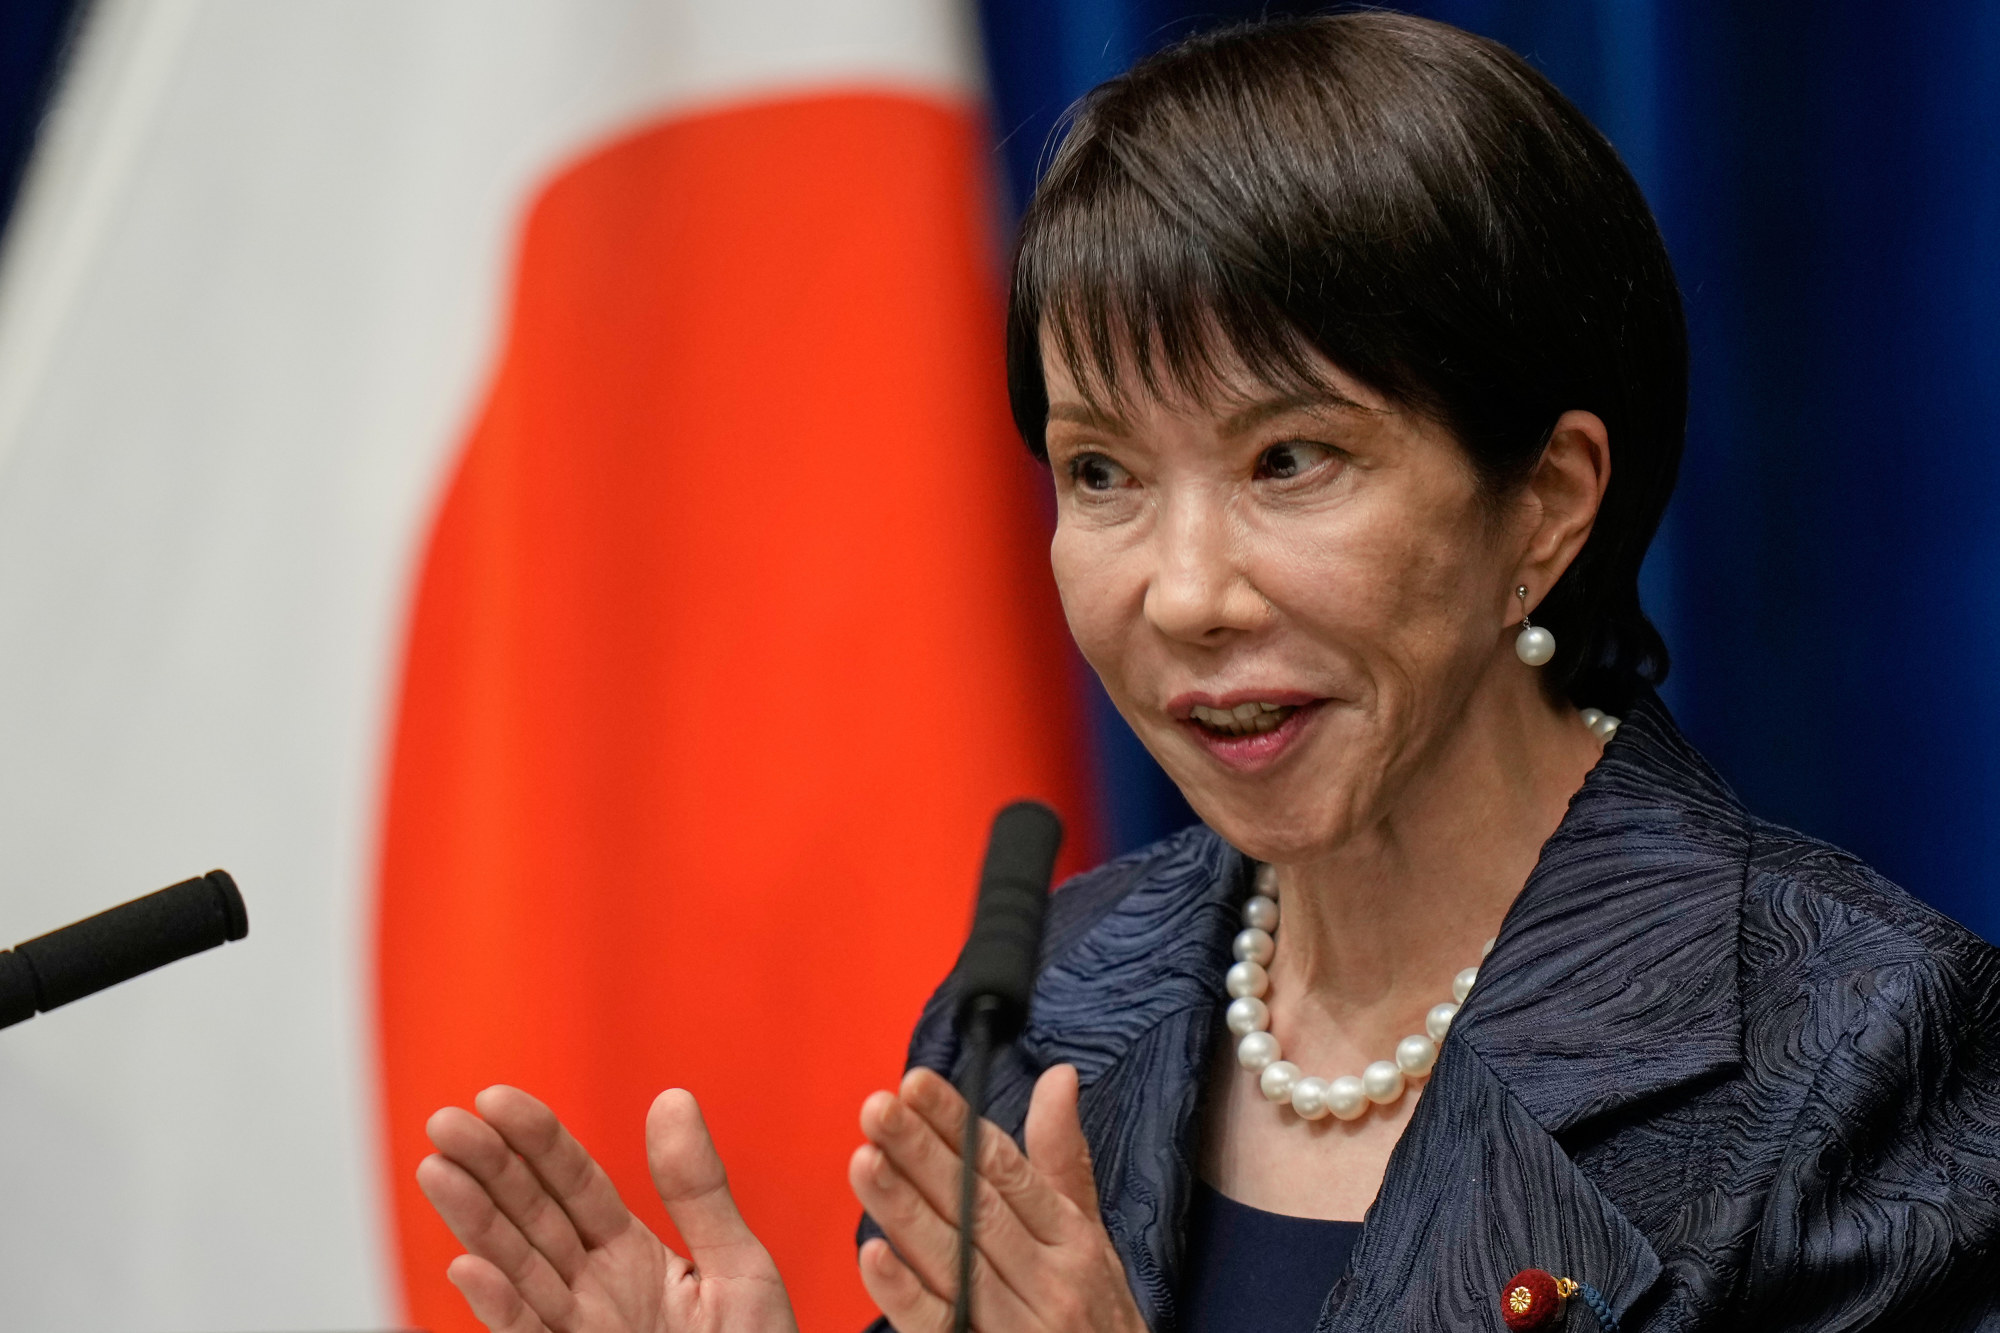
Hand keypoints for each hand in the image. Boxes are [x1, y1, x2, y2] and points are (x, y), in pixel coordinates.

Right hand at [418, 1085, 797, 1332]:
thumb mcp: (738, 1266)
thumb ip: (699, 1190)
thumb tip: (671, 1097)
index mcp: (629, 1255)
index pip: (573, 1185)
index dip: (537, 1141)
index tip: (496, 1098)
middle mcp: (593, 1291)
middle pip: (532, 1218)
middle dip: (489, 1170)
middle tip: (446, 1122)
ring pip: (518, 1270)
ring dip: (476, 1223)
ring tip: (437, 1170)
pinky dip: (500, 1307)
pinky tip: (467, 1266)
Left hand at [849, 1064, 1146, 1332]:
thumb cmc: (1100, 1321)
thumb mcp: (1093, 1238)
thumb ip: (1064, 1160)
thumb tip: (1059, 1077)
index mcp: (1071, 1238)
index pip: (1007, 1169)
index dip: (959, 1124)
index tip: (916, 1083)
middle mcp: (1049, 1279)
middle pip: (976, 1206)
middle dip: (923, 1154)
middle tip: (878, 1108)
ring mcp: (1018, 1326)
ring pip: (954, 1259)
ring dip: (905, 1209)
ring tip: (864, 1160)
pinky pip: (941, 1327)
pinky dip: (906, 1294)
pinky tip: (873, 1257)